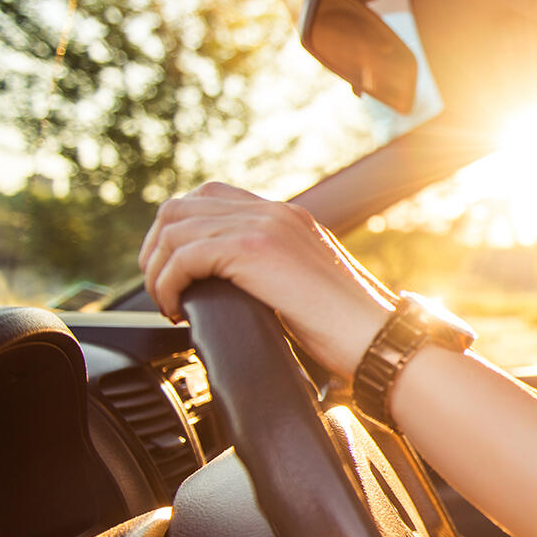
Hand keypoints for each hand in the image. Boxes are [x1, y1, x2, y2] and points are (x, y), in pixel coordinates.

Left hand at [138, 182, 391, 376]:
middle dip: (156, 249)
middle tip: (161, 289)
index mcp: (287, 217)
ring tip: (166, 303)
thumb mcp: (308, 287)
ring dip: (157, 269)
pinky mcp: (255, 249)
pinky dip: (167, 284)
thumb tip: (234, 292)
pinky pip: (184, 256)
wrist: (379, 338)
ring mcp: (265, 225)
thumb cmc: (350, 330)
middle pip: (181, 206)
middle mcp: (275, 211)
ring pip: (174, 229)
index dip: (179, 232)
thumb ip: (275, 273)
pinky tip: (176, 310)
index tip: (174, 271)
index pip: (211, 197)